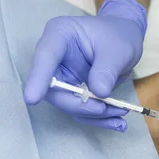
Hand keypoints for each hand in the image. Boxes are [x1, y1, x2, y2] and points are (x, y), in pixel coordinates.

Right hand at [23, 0, 146, 131]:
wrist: (125, 38)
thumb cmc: (118, 36)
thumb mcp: (118, 50)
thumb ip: (106, 70)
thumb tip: (98, 93)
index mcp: (59, 36)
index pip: (44, 58)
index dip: (38, 79)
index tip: (32, 99)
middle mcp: (55, 58)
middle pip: (53, 89)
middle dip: (78, 104)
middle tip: (104, 109)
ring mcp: (62, 76)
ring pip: (67, 103)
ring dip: (93, 114)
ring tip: (120, 112)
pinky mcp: (72, 91)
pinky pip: (80, 109)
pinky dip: (98, 118)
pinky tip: (117, 122)